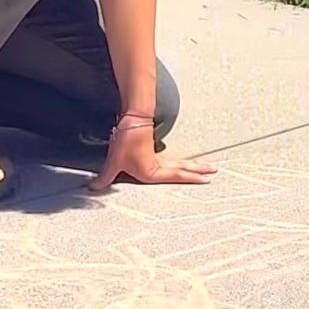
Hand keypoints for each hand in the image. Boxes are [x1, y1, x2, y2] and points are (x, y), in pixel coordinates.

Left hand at [91, 121, 216, 190]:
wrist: (132, 119)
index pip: (176, 177)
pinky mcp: (156, 150)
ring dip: (195, 165)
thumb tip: (92, 189)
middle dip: (199, 171)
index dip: (191, 179)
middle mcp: (160, 165)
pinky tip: (188, 163)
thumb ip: (104, 178)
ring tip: (208, 166)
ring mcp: (160, 157)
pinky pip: (174, 159)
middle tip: (215, 171)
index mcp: (153, 171)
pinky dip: (184, 162)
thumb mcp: (113, 162)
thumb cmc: (126, 140)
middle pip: (184, 169)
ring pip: (181, 163)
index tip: (206, 180)